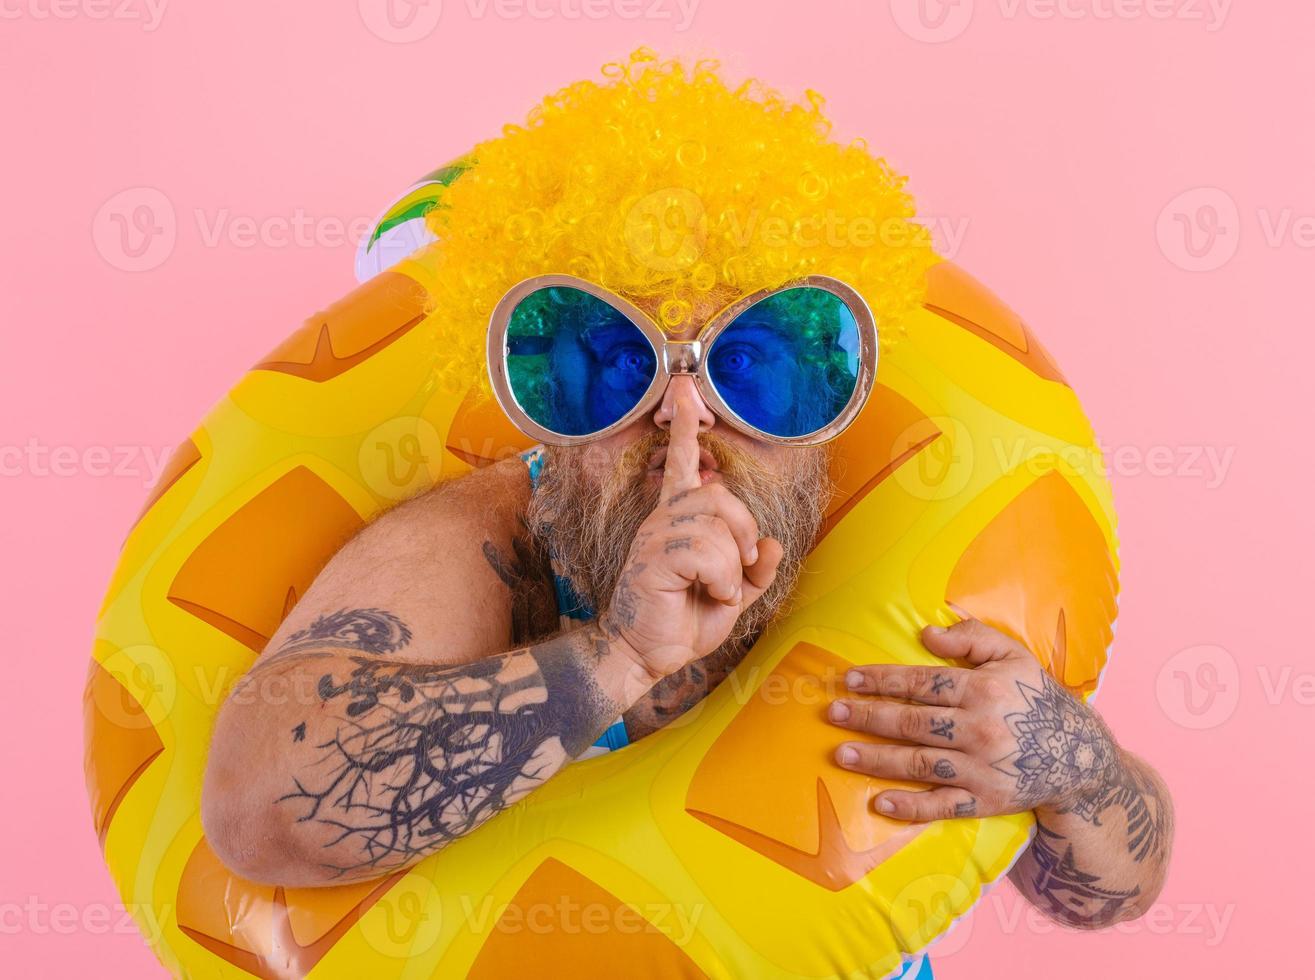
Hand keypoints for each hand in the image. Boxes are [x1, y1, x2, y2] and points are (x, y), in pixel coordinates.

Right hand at [598, 390, 782, 680]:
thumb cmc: (682, 623)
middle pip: (719, 495)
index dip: (686, 429)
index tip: (684, 389)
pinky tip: (711, 594)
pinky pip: (706, 552)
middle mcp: (664, 520)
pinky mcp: (653, 560)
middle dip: (743, 531)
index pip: (684, 464)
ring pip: (716, 526)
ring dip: (732, 565)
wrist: (644, 656)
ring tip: (720, 590)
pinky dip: (722, 579)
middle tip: (743, 567)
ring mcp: (655, 537)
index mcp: (678, 521)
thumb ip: (756, 571)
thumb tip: (774, 543)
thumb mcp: (732, 597)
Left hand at [827, 617, 1119, 821]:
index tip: (848, 679)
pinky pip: (942, 806)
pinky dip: (910, 808)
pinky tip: (879, 803)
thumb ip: (971, 637)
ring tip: (841, 753)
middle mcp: (979, 729)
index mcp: (982, 690)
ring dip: (876, 759)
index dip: (881, 681)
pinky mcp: (985, 801)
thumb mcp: (1014, 656)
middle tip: (833, 713)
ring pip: (919, 763)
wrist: (1079, 757)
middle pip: (912, 723)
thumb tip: (925, 634)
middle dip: (868, 717)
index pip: (920, 684)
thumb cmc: (1037, 699)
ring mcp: (981, 768)